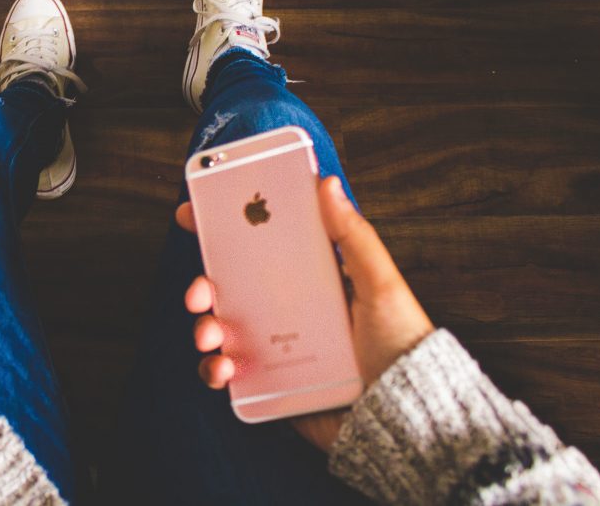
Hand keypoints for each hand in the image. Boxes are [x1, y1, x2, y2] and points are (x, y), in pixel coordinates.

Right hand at [177, 175, 434, 451]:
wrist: (405, 414)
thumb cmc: (401, 344)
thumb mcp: (380, 283)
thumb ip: (353, 235)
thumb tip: (327, 184)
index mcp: (309, 279)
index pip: (259, 247)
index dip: (223, 231)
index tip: (194, 214)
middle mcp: (286, 310)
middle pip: (229, 288)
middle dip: (203, 285)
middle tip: (199, 290)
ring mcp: (275, 347)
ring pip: (222, 328)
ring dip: (203, 326)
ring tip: (209, 333)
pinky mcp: (270, 384)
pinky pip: (229, 372)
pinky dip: (215, 369)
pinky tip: (223, 369)